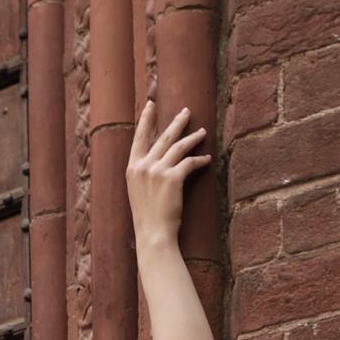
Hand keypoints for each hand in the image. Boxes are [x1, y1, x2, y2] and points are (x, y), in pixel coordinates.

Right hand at [126, 99, 207, 252]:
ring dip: (192, 138)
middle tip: (187, 111)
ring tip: (202, 132)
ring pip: (178, 146)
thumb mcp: (138, 191)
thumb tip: (158, 159)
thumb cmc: (148, 217)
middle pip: (162, 137)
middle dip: (176, 122)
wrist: (153, 234)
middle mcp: (143, 166)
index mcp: (132, 169)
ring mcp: (157, 171)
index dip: (146, 120)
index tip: (151, 105)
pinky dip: (200, 160)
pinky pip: (190, 162)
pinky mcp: (172, 178)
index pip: (139, 138)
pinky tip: (207, 158)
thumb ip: (144, 173)